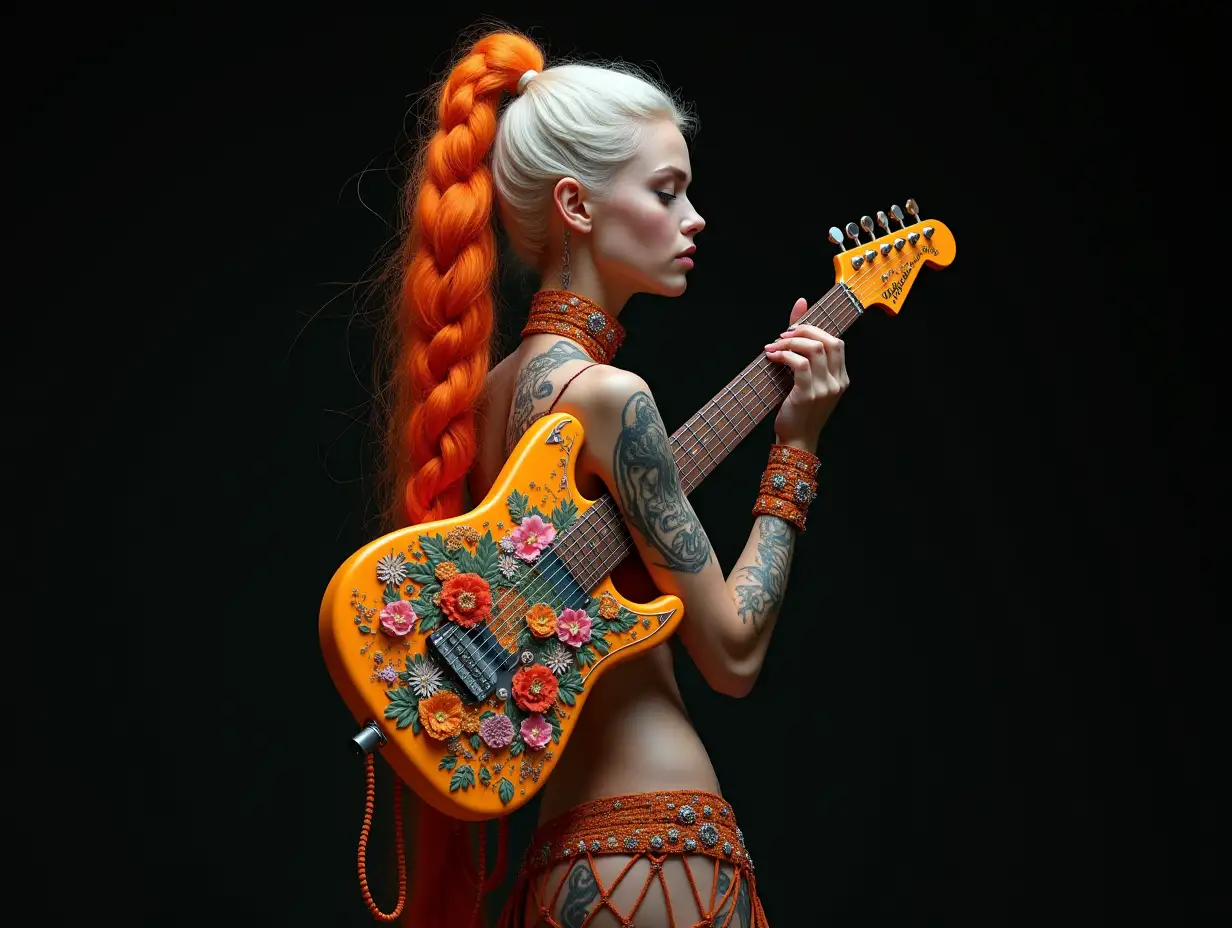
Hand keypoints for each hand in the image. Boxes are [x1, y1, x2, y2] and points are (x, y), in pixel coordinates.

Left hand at [764, 297, 849, 450]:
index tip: (791, 331)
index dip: (814, 329)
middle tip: (781, 336)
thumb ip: (802, 344)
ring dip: (789, 342)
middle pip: (827, 340)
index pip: (835, 341)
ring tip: (773, 347)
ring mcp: (825, 389)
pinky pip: (799, 364)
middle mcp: (837, 382)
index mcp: (841, 377)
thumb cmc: (798, 409)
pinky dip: (784, 355)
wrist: (796, 440)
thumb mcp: (804, 377)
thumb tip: (801, 302)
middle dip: (802, 331)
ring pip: (813, 349)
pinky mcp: (809, 394)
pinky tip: (772, 358)